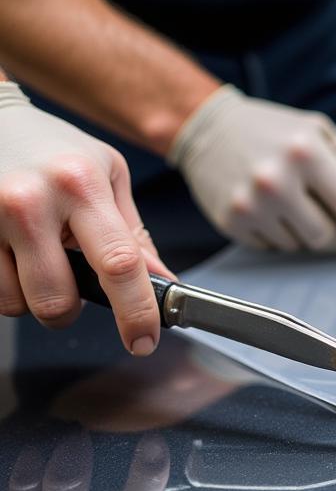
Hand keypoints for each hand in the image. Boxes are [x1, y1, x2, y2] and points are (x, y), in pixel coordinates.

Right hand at [0, 82, 172, 355]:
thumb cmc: (57, 151)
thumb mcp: (108, 176)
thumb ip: (134, 235)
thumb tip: (164, 284)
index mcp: (80, 186)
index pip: (119, 264)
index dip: (136, 312)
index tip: (144, 340)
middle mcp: (30, 201)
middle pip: (56, 301)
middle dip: (70, 311)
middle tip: (73, 288)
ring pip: (15, 303)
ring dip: (32, 297)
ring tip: (36, 259)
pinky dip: (6, 285)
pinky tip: (12, 253)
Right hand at [169, 86, 335, 253]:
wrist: (207, 128)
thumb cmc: (271, 130)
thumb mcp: (317, 131)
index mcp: (305, 152)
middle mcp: (276, 180)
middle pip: (328, 237)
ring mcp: (250, 204)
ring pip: (301, 247)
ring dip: (312, 239)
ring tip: (304, 212)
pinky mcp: (231, 222)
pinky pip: (273, 249)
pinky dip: (284, 238)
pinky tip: (278, 215)